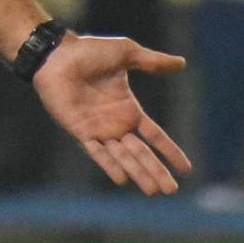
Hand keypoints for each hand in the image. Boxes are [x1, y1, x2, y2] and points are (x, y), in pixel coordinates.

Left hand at [32, 33, 191, 194]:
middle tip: (172, 191)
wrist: (57, 54)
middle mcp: (115, 124)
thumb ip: (153, 61)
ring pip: (123, 157)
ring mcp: (98, 129)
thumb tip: (182, 63)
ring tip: (153, 191)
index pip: (154, 136)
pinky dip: (109, 164)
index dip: (170, 151)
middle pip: (141, 153)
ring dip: (138, 173)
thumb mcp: (126, 53)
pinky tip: (122, 178)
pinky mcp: (80, 131)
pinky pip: (97, 152)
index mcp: (128, 109)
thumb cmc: (88, 51)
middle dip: (156, 171)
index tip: (186, 170)